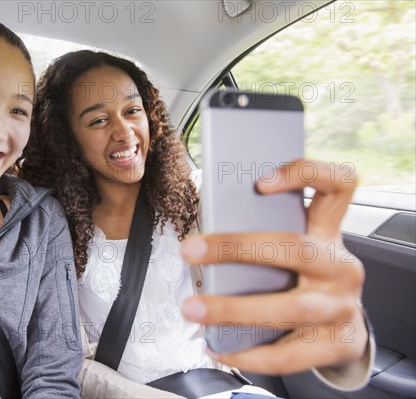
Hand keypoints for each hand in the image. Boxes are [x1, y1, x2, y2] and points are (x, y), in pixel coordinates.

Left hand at [181, 159, 367, 374]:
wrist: (345, 331)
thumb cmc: (305, 281)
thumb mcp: (295, 251)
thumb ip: (264, 238)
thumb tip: (203, 237)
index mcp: (329, 232)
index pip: (338, 184)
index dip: (305, 174)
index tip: (260, 183)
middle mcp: (341, 266)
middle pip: (296, 249)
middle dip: (236, 249)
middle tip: (190, 251)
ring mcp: (344, 306)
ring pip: (290, 308)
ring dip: (233, 309)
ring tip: (192, 309)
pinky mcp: (339, 344)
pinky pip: (290, 354)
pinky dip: (248, 356)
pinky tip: (218, 349)